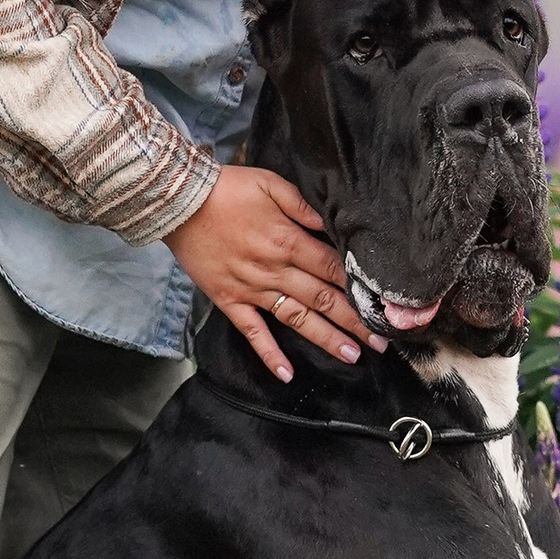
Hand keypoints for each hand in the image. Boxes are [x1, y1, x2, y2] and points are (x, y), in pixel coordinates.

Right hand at [168, 163, 382, 381]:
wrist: (178, 203)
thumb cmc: (227, 189)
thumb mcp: (271, 184)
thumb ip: (304, 206)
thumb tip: (332, 224)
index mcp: (288, 240)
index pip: (332, 269)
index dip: (359, 288)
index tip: (381, 304)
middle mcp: (274, 270)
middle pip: (323, 298)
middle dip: (355, 320)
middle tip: (381, 341)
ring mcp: (252, 289)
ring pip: (296, 318)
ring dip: (325, 338)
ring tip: (353, 356)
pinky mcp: (230, 300)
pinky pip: (253, 332)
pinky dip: (269, 354)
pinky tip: (287, 374)